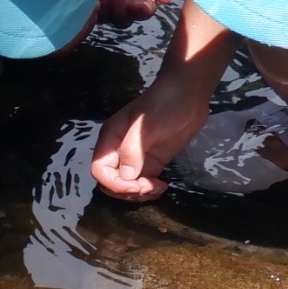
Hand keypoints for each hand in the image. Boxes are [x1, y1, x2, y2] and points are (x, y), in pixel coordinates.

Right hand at [91, 80, 210, 200]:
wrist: (187, 95)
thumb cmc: (162, 105)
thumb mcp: (144, 127)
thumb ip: (131, 151)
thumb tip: (125, 177)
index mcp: (110, 140)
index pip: (100, 170)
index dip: (114, 183)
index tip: (136, 185)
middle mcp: (118, 151)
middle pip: (111, 182)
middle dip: (127, 191)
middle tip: (149, 187)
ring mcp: (135, 158)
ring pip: (126, 186)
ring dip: (139, 193)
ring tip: (157, 188)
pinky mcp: (151, 162)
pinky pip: (142, 183)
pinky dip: (149, 190)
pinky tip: (162, 186)